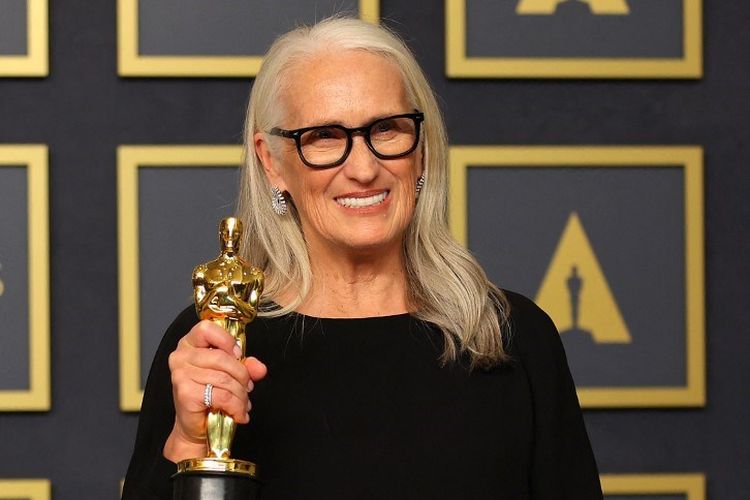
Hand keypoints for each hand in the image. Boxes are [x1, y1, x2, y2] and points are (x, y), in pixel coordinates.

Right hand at [163, 320, 266, 461]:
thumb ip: (246, 366)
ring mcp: (180, 375)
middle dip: (242, 375)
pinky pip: (222, 396)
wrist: (194, 426)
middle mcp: (180, 356)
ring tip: (243, 403)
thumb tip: (259, 368)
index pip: (207, 328)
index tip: (238, 355)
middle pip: (222, 357)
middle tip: (247, 387)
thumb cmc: (209, 395)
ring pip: (225, 379)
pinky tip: (238, 413)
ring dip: (241, 395)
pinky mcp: (185, 393)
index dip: (227, 341)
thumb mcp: (230, 374)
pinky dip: (236, 407)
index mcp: (189, 344)